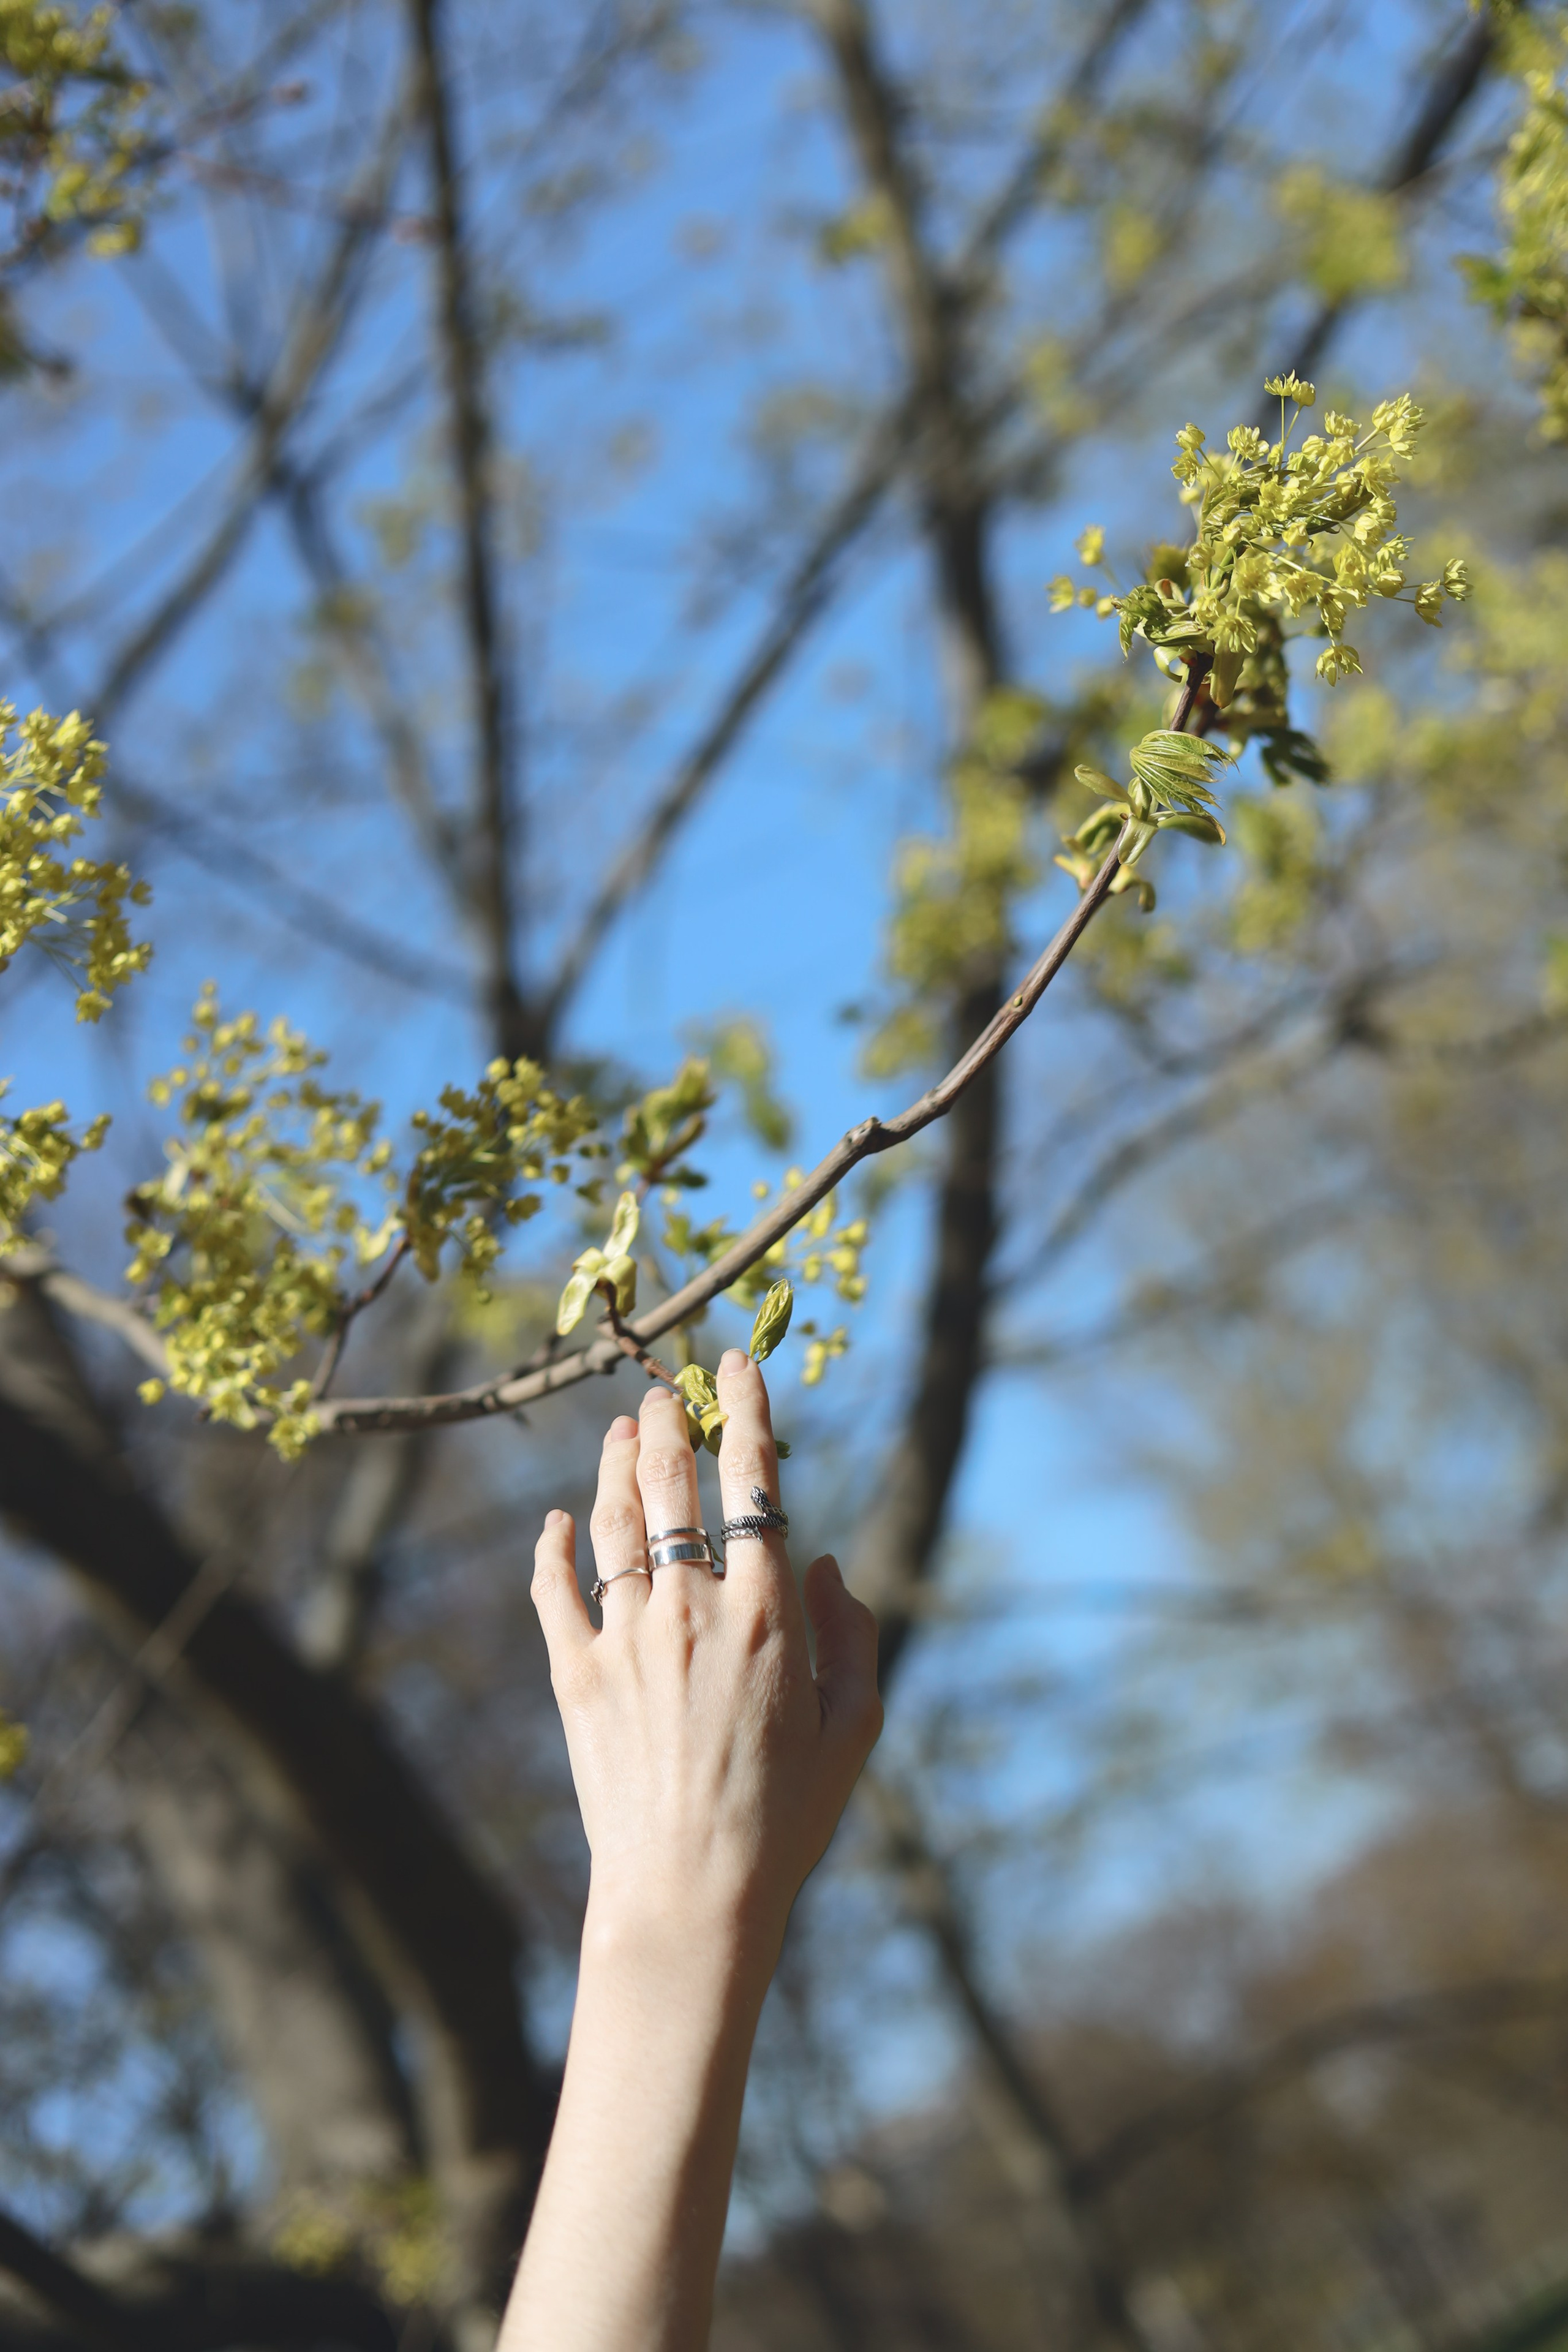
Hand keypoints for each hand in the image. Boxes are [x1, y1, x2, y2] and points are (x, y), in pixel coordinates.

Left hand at [530, 1349, 881, 1964]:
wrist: (689, 1896)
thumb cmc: (787, 1819)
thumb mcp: (853, 1729)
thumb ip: (853, 1634)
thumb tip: (822, 1560)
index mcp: (768, 1613)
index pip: (754, 1481)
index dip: (747, 1411)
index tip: (737, 1366)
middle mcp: (692, 1608)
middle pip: (675, 1483)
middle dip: (672, 1422)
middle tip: (666, 1389)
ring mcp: (625, 1638)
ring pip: (613, 1522)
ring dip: (619, 1465)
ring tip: (624, 1429)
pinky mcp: (575, 1677)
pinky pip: (554, 1591)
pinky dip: (553, 1547)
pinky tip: (556, 1523)